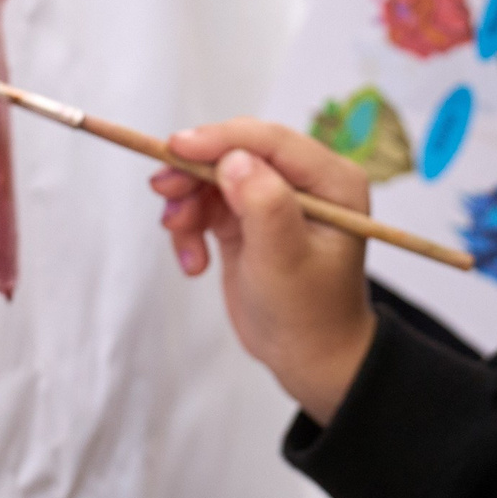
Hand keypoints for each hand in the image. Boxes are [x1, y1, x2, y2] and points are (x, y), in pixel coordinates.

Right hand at [154, 117, 376, 424]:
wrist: (307, 359)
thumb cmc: (310, 314)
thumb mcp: (286, 261)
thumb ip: (264, 205)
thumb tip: (234, 159)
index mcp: (332, 181)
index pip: (271, 141)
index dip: (222, 138)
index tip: (177, 147)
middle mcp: (304, 181)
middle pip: (235, 151)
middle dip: (195, 171)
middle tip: (164, 191)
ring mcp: (272, 198)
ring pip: (213, 176)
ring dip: (188, 203)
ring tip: (182, 238)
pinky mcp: (246, 218)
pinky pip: (205, 204)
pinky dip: (189, 228)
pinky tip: (193, 262)